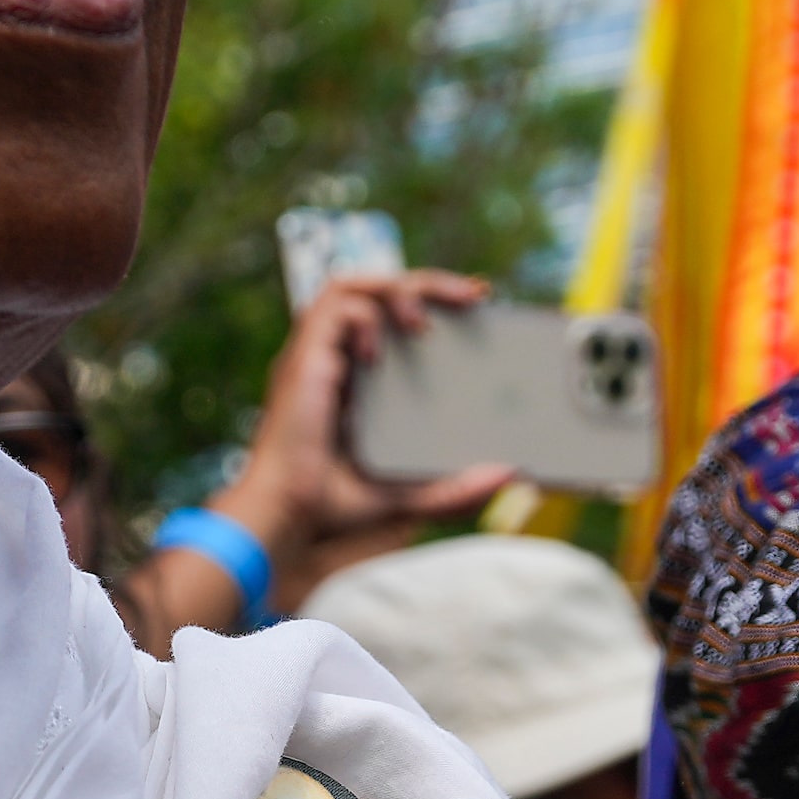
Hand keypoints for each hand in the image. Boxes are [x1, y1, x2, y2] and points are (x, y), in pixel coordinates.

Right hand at [218, 270, 514, 546]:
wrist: (286, 516)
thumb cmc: (332, 509)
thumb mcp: (411, 497)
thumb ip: (457, 488)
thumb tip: (512, 474)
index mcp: (358, 383)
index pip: (397, 322)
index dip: (436, 303)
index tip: (478, 306)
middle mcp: (337, 360)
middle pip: (381, 291)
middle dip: (430, 282)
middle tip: (475, 295)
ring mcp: (318, 354)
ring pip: (354, 284)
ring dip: (397, 288)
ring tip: (425, 320)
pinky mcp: (305, 356)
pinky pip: (334, 306)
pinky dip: (364, 318)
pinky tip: (378, 354)